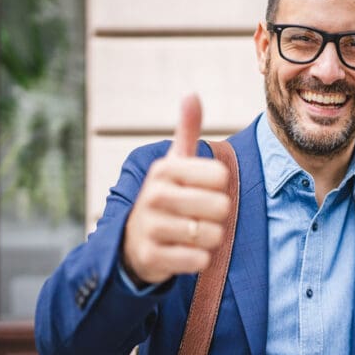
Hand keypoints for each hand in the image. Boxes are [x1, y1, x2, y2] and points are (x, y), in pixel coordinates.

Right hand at [121, 94, 230, 285]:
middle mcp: (154, 195)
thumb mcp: (173, 163)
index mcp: (165, 169)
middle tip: (200, 215)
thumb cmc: (165, 197)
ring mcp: (151, 227)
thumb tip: (192, 95)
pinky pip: (198, 260)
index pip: (220, 175)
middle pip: (220, 206)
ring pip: (211, 235)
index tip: (202, 188)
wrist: (133, 241)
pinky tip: (185, 252)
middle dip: (218, 215)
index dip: (219, 186)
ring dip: (210, 238)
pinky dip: (199, 258)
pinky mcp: (152, 257)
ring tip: (192, 233)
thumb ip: (186, 131)